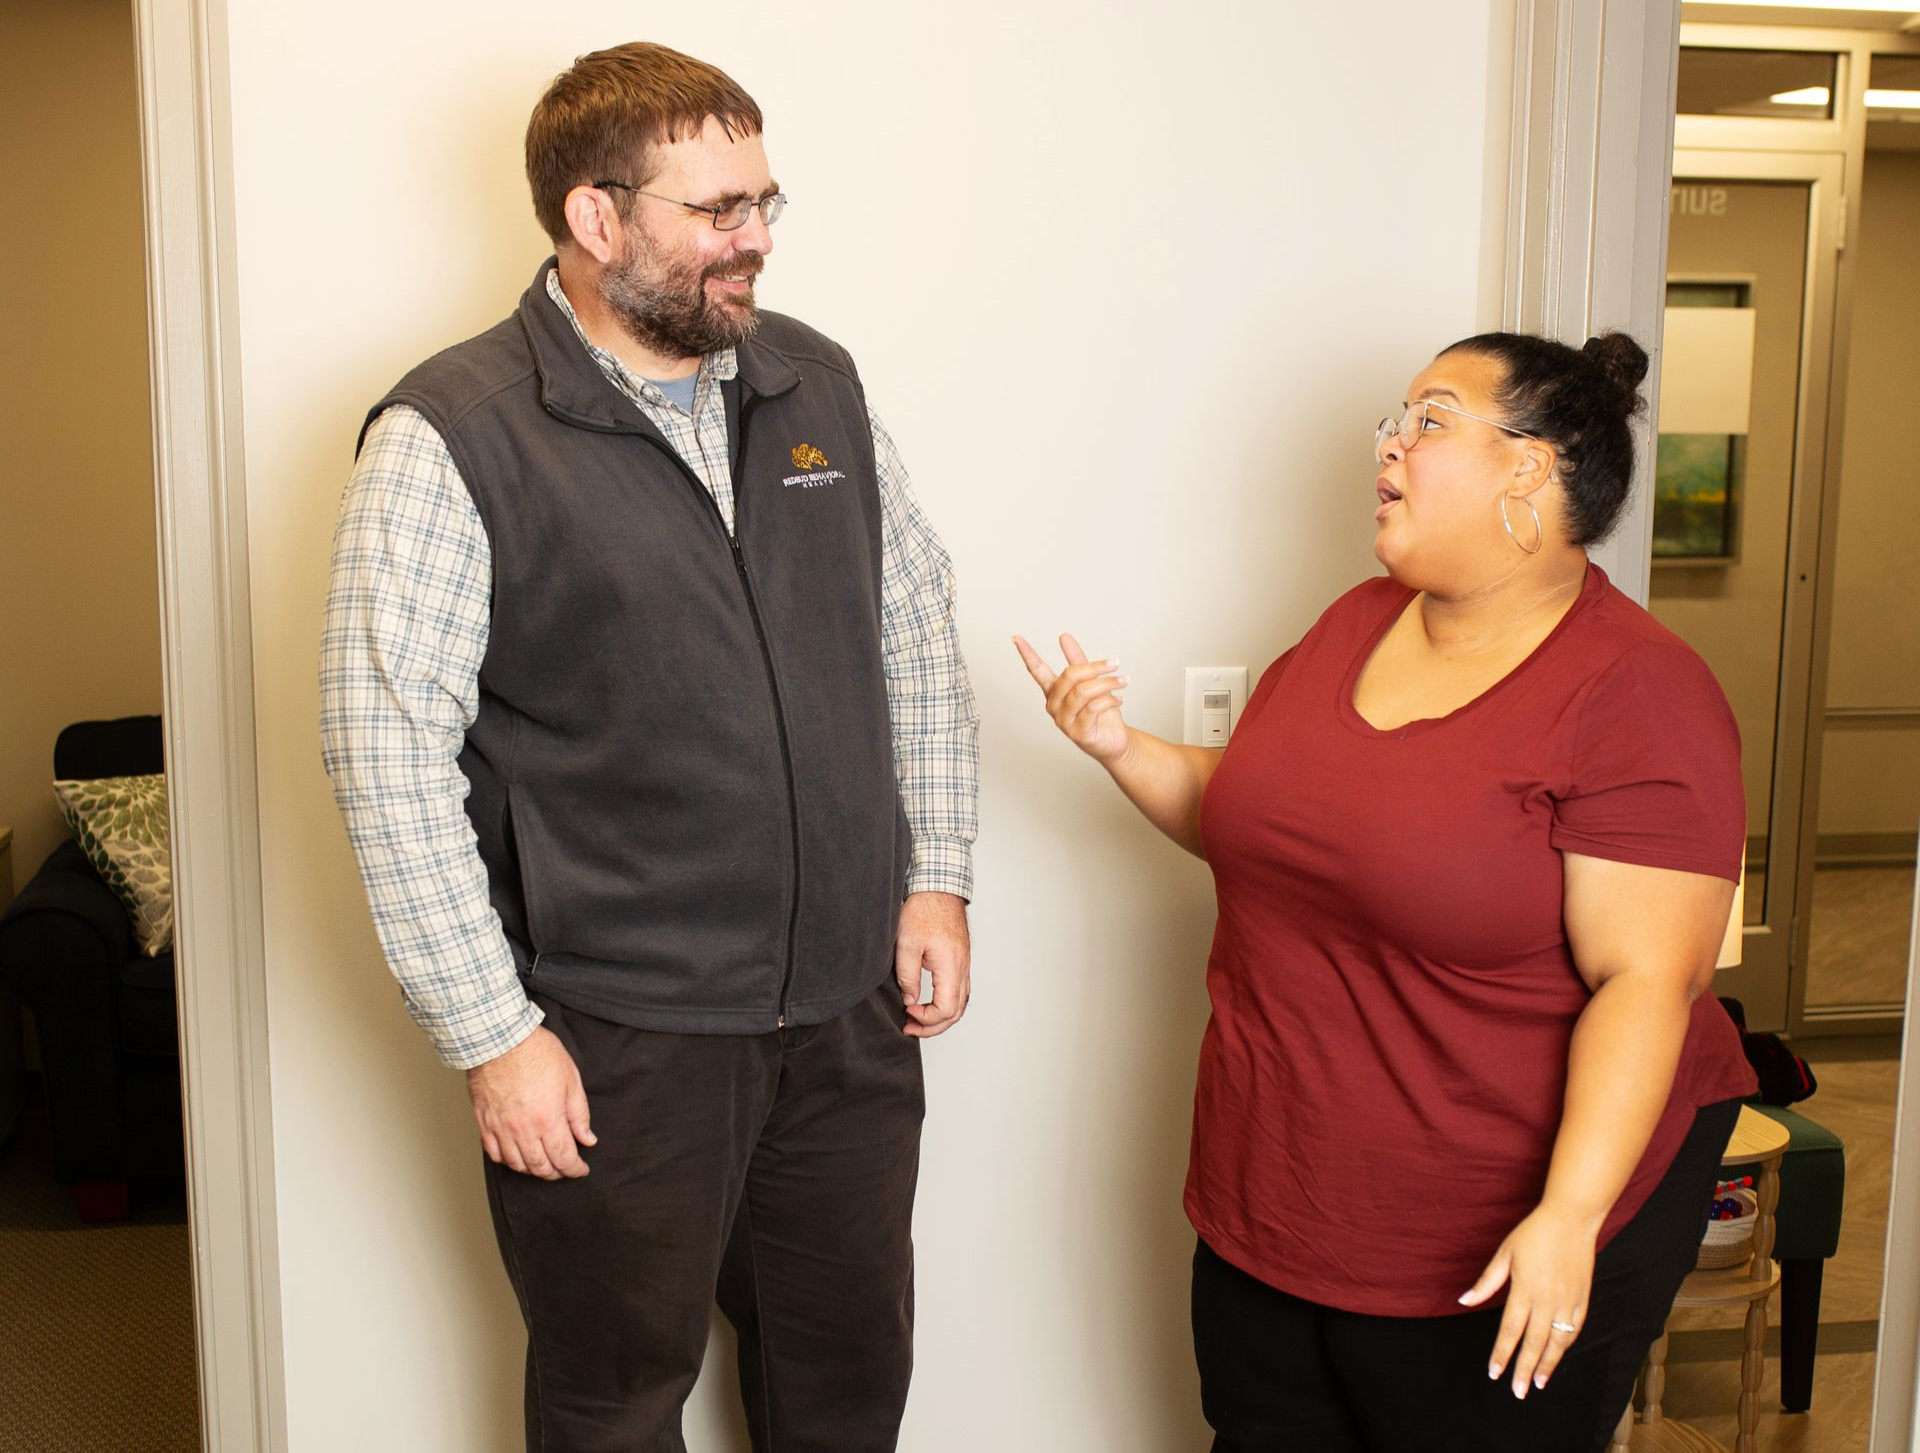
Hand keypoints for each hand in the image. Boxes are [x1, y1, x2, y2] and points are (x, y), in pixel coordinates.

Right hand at [466, 1026, 597, 1179]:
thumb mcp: (571, 1079)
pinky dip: (507, 1160)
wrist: (499, 1039)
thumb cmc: (536, 1052)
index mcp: (548, 1120)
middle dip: (556, 1173)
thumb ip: (579, 1114)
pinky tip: (516, 1156)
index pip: (564, 1158)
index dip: (575, 1169)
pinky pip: (494, 1153)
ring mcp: (501, 1128)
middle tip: (564, 1169)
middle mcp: (523, 1130)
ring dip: (533, 1170)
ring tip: (543, 1164)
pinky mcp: (484, 1123)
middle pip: (541, 1167)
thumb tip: (587, 1138)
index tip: (581, 1169)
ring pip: (517, 1164)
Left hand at [895, 890, 970, 1037]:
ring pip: (960, 1004)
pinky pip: (959, 992)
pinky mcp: (960, 962)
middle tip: (910, 1027)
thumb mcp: (906, 944)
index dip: (926, 1019)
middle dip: (933, 1026)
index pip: (946, 1009)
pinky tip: (930, 1004)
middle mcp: (962, 969)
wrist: (938, 889)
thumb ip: (907, 976)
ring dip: (940, 1018)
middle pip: (956, 1012)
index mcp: (951, 966)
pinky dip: (946, 1005)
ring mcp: (964, 966)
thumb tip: (910, 1000)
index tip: (907, 1011)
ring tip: (918, 1020)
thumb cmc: (923, 911)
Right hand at [1012, 632, 1130, 764]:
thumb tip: (1063, 636)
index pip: (1037, 670)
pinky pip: (1093, 708)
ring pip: (1083, 691)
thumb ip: (1077, 660)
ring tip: (1123, 681)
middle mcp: (1054, 705)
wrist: (1114, 740)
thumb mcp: (1090, 681)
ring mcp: (1064, 720)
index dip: (1027, 654)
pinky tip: (1120, 700)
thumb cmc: (1101, 712)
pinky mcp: (1078, 732)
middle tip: (1115, 662)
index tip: (1016, 638)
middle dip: (1095, 667)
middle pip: (1069, 676)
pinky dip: (1110, 700)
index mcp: (1053, 691)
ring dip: (1107, 683)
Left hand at [1459, 1202, 1602, 1398]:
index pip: (1510, 1330)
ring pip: (1557, 1342)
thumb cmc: (1533, 1234)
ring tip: (1539, 1383)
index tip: (1494, 1373)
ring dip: (1548, 1365)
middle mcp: (1547, 1300)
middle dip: (1525, 1370)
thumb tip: (1464, 1301)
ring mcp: (1567, 1301)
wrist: (1571, 1219)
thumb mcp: (1505, 1254)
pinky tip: (1558, 1356)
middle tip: (1518, 1392)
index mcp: (1524, 1289)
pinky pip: (1574, 1330)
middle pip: (1534, 1343)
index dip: (1502, 1353)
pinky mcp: (1582, 1299)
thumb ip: (1487, 1282)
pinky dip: (1565, 1346)